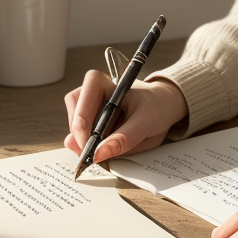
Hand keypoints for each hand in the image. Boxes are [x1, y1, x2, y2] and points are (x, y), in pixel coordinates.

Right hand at [64, 72, 187, 162]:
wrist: (164, 107)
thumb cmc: (157, 107)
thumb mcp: (147, 123)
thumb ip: (124, 138)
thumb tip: (99, 154)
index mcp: (107, 83)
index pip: (82, 96)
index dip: (81, 122)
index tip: (88, 145)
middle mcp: (94, 91)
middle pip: (74, 111)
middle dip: (79, 135)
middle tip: (90, 153)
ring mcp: (90, 105)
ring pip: (73, 123)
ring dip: (81, 140)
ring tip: (98, 150)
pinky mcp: (91, 119)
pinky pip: (79, 133)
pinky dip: (86, 144)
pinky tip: (99, 148)